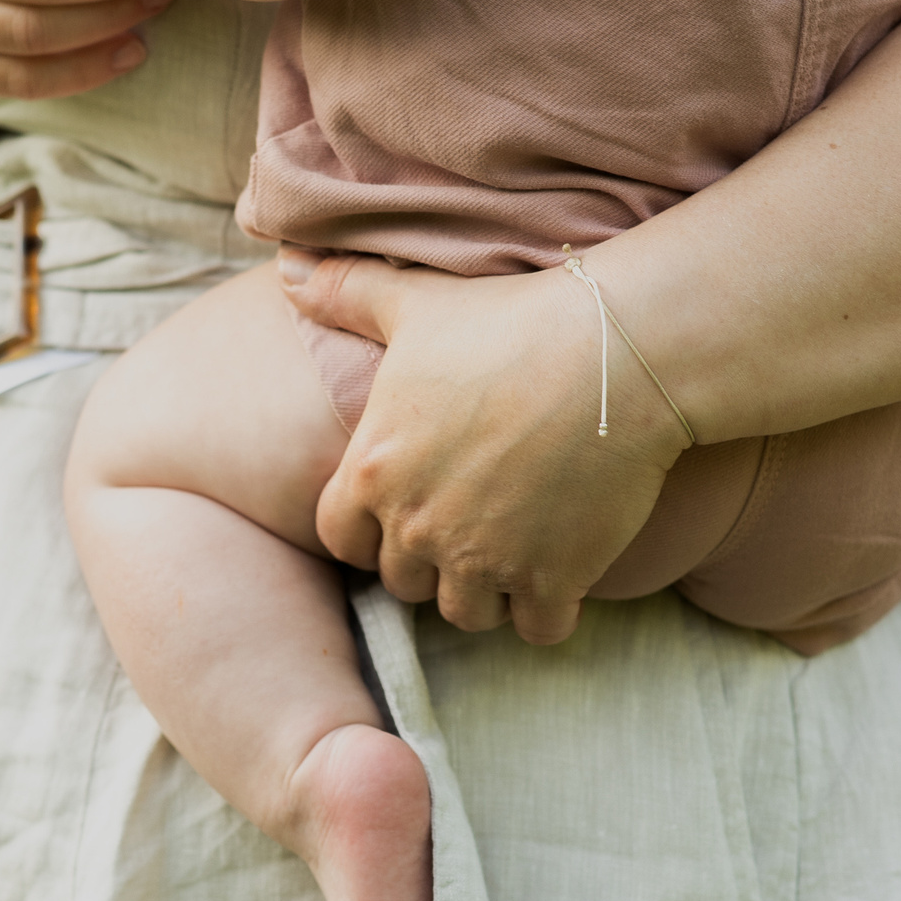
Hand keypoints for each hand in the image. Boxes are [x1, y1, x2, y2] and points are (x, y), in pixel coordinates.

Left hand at [280, 249, 690, 642]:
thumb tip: (288, 271)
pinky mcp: (551, 579)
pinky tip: (565, 573)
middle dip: (430, 562)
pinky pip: (537, 629)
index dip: (370, 529)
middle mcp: (418, 526)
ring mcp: (484, 560)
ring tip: (514, 555)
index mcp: (374, 469)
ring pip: (467, 614)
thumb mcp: (415, 300)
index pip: (341, 538)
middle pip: (404, 581)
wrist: (613, 353)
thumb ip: (346, 292)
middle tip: (469, 529)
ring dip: (486, 593)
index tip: (407, 510)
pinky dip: (548, 611)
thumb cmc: (509, 319)